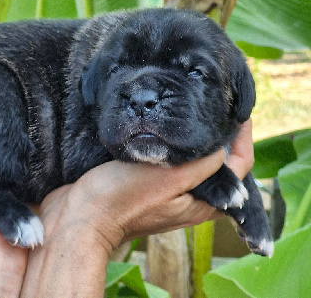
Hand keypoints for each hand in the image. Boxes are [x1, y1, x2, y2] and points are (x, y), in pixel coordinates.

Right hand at [22, 120, 253, 296]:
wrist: (80, 216)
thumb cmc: (121, 199)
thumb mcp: (167, 179)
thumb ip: (201, 166)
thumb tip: (223, 146)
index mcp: (202, 203)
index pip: (239, 167)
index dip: (243, 138)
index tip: (239, 111)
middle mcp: (190, 199)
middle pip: (220, 164)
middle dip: (223, 137)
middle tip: (218, 107)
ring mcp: (169, 192)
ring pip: (196, 161)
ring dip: (200, 139)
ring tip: (199, 111)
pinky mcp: (150, 184)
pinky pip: (174, 160)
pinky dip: (179, 143)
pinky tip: (170, 127)